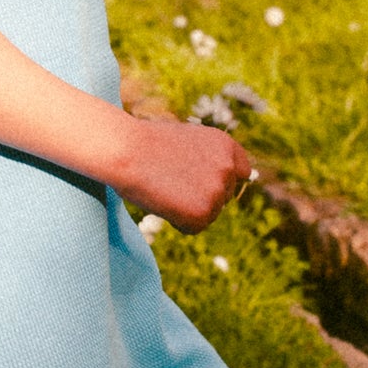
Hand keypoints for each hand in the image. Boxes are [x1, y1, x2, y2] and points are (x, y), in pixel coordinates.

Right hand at [117, 117, 254, 234]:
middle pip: (224, 196)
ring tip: (163, 188)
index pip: (241, 172)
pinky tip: (161, 201)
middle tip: (171, 183)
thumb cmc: (145, 143)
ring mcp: (218, 192)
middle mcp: (228, 168)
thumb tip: (210, 183)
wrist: (126, 150)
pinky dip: (176, 221)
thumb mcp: (187, 140)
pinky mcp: (203, 214)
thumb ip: (207, 158)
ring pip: (209, 213)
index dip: (221, 179)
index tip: (203, 181)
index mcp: (226, 145)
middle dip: (202, 196)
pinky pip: (192, 227)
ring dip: (187, 208)